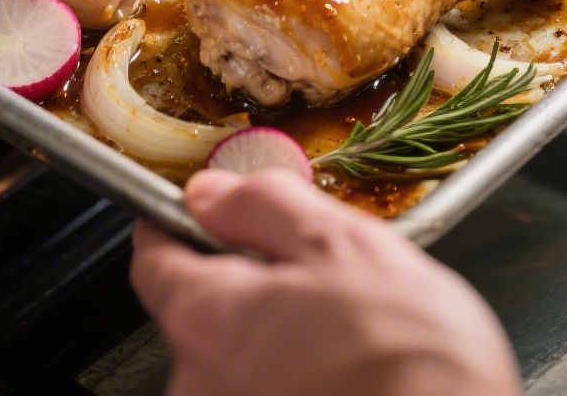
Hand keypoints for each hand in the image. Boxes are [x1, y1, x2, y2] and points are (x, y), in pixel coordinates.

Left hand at [130, 169, 520, 395]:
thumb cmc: (414, 362)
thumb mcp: (344, 246)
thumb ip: (264, 207)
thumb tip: (210, 191)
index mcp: (208, 320)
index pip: (152, 261)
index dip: (172, 226)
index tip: (189, 211)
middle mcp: (200, 386)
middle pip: (198, 315)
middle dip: (247, 288)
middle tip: (313, 277)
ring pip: (236, 364)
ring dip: (275, 342)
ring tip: (345, 336)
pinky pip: (263, 393)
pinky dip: (293, 379)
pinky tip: (345, 375)